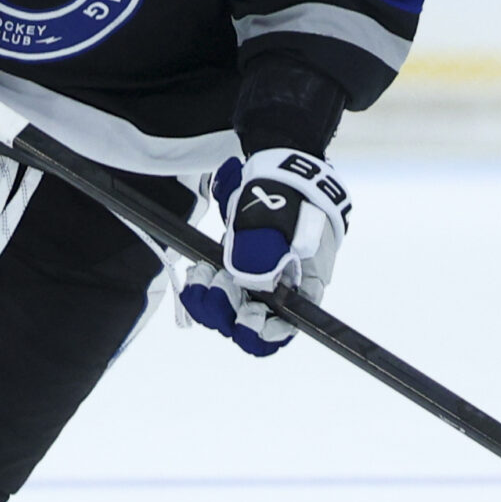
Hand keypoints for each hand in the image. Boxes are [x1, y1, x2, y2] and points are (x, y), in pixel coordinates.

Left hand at [178, 149, 349, 356]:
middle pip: (253, 325)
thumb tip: (247, 288)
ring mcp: (259, 279)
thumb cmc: (287, 195)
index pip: (286, 329)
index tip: (247, 319)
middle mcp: (281, 290)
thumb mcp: (279, 222)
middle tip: (218, 286)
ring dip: (212, 301)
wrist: (280, 166)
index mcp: (303, 286)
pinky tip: (196, 272)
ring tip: (201, 276)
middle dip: (229, 313)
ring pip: (231, 310)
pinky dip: (205, 287)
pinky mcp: (240, 268)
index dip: (265, 335)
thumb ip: (263, 257)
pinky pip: (220, 291)